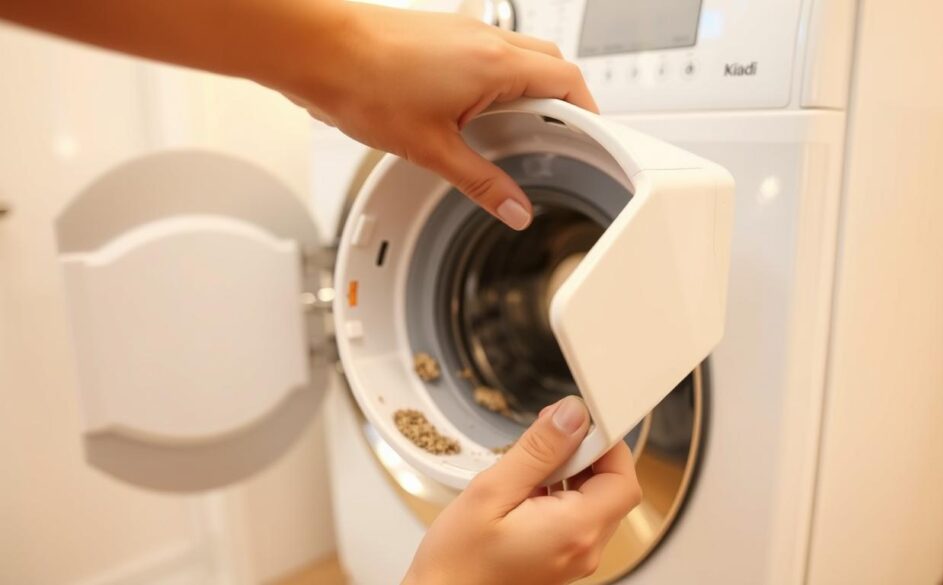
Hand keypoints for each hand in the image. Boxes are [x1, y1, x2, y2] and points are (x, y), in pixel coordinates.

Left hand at [283, 3, 598, 229]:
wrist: (315, 49)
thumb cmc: (363, 83)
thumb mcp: (431, 149)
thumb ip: (481, 182)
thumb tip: (514, 207)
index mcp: (496, 64)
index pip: (568, 82)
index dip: (587, 113)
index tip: (590, 138)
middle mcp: (484, 38)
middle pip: (551, 64)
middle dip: (562, 101)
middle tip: (556, 138)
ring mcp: (461, 31)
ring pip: (519, 55)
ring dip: (528, 90)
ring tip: (511, 131)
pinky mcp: (440, 33)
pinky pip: (487, 52)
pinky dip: (497, 80)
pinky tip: (474, 111)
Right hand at [402, 396, 641, 584]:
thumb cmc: (457, 558)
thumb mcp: (492, 490)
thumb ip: (539, 450)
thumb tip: (573, 415)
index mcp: (574, 530)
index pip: (623, 479)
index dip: (608, 444)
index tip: (579, 421)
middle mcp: (584, 549)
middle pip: (613, 488)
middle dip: (586, 454)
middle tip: (547, 435)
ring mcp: (576, 557)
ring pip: (597, 500)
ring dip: (572, 473)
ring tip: (530, 467)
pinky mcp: (563, 558)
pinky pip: (580, 517)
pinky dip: (562, 494)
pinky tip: (529, 488)